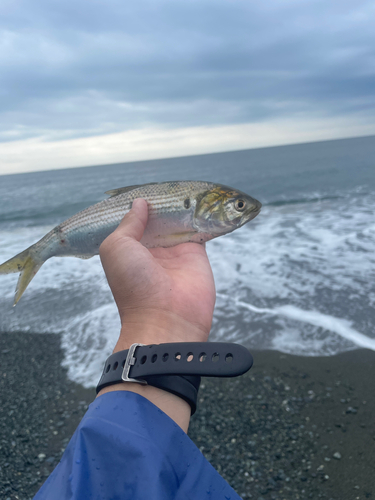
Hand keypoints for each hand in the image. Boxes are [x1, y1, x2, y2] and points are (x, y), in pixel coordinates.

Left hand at [99, 198, 215, 350]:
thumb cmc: (133, 284)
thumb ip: (128, 223)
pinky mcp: (197, 252)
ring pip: (179, 220)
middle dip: (162, 202)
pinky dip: (202, 216)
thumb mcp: (116, 248)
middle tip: (168, 183)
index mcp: (131, 248)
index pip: (135, 220)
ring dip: (182, 206)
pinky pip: (200, 229)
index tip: (145, 187)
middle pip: (159, 218)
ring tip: (184, 186)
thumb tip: (140, 203)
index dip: (139, 204)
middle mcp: (153, 248)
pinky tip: (202, 200)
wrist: (166, 318)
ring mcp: (176, 250)